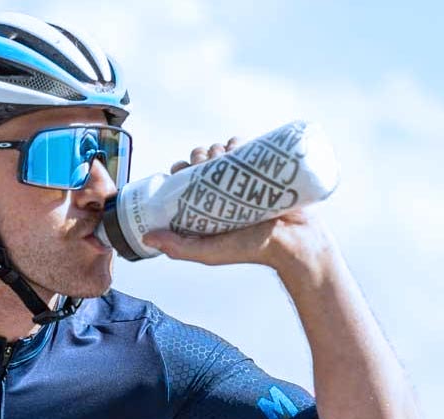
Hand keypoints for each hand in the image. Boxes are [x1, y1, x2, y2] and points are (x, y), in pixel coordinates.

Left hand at [143, 137, 336, 273]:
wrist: (295, 241)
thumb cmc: (253, 249)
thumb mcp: (209, 252)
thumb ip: (179, 248)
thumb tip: (148, 237)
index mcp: (206, 205)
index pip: (184, 179)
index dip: (180, 171)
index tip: (182, 171)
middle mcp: (222, 190)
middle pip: (201, 161)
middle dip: (199, 156)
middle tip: (206, 165)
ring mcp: (242, 178)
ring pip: (221, 151)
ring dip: (217, 148)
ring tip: (224, 159)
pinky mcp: (261, 168)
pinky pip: (245, 145)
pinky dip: (238, 142)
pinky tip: (237, 147)